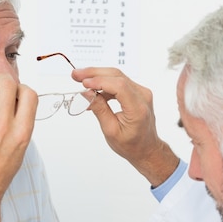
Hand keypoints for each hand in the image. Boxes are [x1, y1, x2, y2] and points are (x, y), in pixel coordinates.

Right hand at [72, 67, 178, 186]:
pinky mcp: (138, 92)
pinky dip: (104, 84)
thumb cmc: (131, 144)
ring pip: (117, 76)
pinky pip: (119, 82)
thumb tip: (86, 93)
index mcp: (137, 109)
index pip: (119, 86)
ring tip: (80, 81)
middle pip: (117, 76)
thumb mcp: (111, 130)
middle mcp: (143, 97)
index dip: (99, 81)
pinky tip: (92, 91)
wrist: (146, 148)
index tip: (83, 83)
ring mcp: (142, 92)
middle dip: (94, 73)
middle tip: (76, 75)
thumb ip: (99, 109)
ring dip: (97, 77)